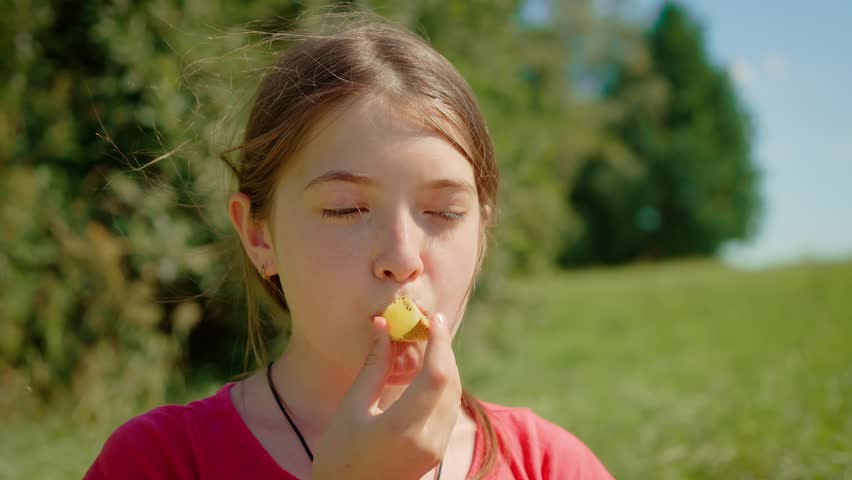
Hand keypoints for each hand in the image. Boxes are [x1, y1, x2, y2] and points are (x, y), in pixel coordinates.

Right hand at [311, 313, 461, 479]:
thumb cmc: (339, 457)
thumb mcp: (352, 409)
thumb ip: (374, 367)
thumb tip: (383, 327)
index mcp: (404, 428)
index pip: (436, 376)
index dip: (438, 343)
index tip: (432, 318)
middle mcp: (429, 440)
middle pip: (451, 384)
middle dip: (444, 350)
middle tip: (430, 325)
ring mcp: (437, 448)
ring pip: (454, 397)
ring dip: (447, 366)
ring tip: (430, 342)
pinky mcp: (437, 452)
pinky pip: (450, 410)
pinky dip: (444, 385)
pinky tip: (430, 371)